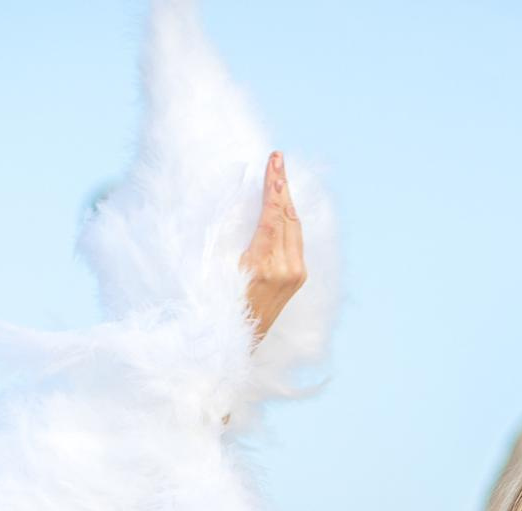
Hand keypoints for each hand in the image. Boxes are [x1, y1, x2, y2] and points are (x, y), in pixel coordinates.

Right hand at [240, 150, 304, 347]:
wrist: (242, 339)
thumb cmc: (223, 303)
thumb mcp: (221, 270)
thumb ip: (236, 238)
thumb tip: (247, 203)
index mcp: (264, 265)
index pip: (272, 216)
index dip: (273, 188)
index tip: (274, 163)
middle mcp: (285, 268)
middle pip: (287, 216)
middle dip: (282, 185)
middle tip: (278, 159)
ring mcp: (296, 273)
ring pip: (294, 225)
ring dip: (287, 199)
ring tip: (280, 175)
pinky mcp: (300, 277)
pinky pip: (296, 239)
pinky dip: (289, 218)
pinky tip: (284, 203)